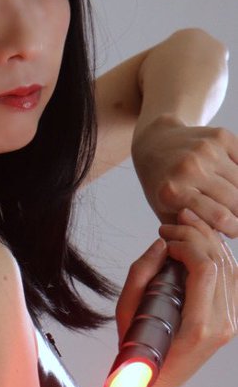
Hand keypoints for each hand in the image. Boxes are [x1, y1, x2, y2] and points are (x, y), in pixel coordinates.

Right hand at [117, 209, 236, 386]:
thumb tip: (162, 244)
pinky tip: (202, 244)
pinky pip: (233, 279)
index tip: (164, 238)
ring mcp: (231, 323)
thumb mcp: (126, 312)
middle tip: (174, 225)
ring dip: (210, 241)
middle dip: (197, 235)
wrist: (153, 385)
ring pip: (232, 268)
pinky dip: (219, 256)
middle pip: (222, 263)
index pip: (205, 269)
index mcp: (199, 327)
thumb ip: (141, 274)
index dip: (186, 243)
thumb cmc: (136, 351)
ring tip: (187, 227)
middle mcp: (222, 325)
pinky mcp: (231, 320)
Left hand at [131, 114, 237, 236]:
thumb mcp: (167, 213)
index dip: (233, 229)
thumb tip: (214, 250)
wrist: (156, 143)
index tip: (234, 232)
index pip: (219, 218)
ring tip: (232, 203)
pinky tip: (231, 182)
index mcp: (173, 192)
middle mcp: (190, 168)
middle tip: (236, 221)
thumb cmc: (163, 186)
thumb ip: (190, 231)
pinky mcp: (220, 136)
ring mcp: (207, 150)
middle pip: (235, 200)